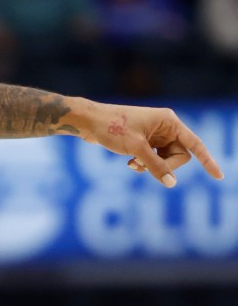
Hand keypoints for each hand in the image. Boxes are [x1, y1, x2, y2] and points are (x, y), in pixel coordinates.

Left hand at [81, 103, 223, 187]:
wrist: (87, 122)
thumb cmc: (111, 128)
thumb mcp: (136, 148)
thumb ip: (155, 166)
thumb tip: (172, 184)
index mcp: (168, 121)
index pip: (194, 144)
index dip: (207, 160)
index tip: (219, 177)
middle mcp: (164, 126)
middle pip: (179, 155)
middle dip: (164, 165)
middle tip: (144, 167)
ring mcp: (154, 134)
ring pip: (165, 159)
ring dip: (151, 166)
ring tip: (133, 164)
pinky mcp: (144, 141)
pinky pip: (153, 159)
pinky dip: (144, 164)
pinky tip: (130, 163)